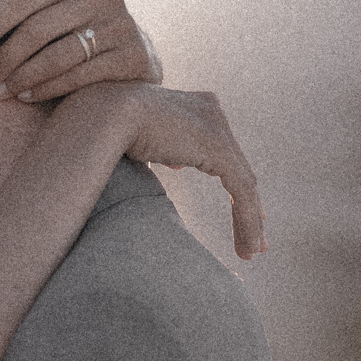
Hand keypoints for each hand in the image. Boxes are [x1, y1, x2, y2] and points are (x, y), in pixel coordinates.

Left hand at [0, 0, 161, 102]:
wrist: (129, 54)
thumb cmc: (78, 17)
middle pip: (38, 29)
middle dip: (3, 58)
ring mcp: (123, 25)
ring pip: (58, 55)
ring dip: (22, 77)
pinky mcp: (134, 57)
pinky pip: (81, 76)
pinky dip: (48, 88)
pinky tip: (26, 96)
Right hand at [77, 84, 264, 258]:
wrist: (106, 113)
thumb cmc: (108, 126)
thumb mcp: (145, 139)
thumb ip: (166, 150)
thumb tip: (178, 164)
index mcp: (198, 108)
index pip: (224, 154)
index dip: (234, 186)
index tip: (238, 212)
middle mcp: (213, 114)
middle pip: (239, 169)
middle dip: (249, 207)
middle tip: (254, 240)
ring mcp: (218, 130)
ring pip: (244, 185)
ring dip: (249, 222)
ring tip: (250, 252)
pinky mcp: (219, 150)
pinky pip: (241, 192)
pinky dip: (245, 221)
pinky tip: (245, 246)